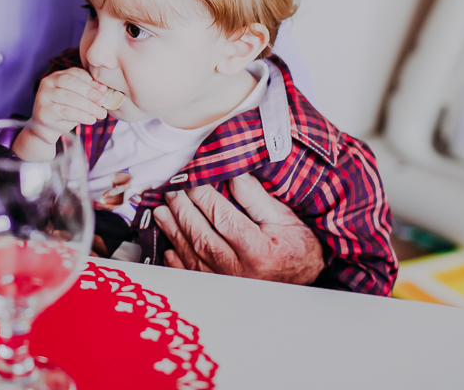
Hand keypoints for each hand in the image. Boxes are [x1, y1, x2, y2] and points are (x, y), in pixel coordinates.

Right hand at [16, 68, 107, 159]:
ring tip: (100, 113)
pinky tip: (90, 119)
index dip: (91, 81)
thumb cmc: (65, 112)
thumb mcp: (79, 101)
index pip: (76, 73)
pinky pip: (64, 111)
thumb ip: (89, 93)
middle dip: (89, 92)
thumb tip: (103, 89)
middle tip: (103, 101)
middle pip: (71, 82)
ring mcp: (43, 95)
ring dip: (87, 106)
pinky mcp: (43, 110)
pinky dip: (80, 115)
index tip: (104, 91)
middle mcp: (48, 82)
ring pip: (69, 97)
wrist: (47, 130)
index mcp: (58, 75)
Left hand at [152, 173, 322, 284]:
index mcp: (258, 251)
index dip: (204, 195)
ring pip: (191, 255)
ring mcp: (226, 283)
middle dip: (182, 210)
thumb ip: (255, 197)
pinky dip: (176, 258)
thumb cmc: (295, 245)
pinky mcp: (218, 290)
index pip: (222, 218)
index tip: (193, 178)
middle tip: (172, 190)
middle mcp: (239, 271)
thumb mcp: (283, 216)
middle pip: (201, 236)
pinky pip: (189, 274)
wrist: (302, 277)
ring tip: (162, 210)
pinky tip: (169, 243)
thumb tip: (232, 173)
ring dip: (173, 230)